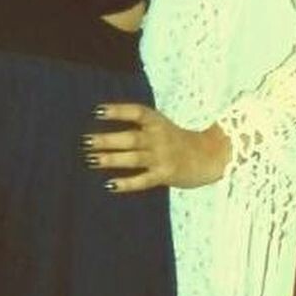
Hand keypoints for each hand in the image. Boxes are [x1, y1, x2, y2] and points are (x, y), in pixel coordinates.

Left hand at [82, 103, 230, 192]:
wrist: (209, 156)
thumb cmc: (176, 140)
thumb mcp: (160, 126)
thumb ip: (138, 126)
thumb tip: (102, 129)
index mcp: (158, 122)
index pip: (137, 112)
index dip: (118, 111)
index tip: (97, 111)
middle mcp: (159, 137)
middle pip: (131, 138)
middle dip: (107, 140)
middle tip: (85, 141)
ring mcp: (163, 157)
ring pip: (134, 158)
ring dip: (111, 159)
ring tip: (91, 160)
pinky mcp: (165, 175)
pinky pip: (143, 180)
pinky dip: (126, 183)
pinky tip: (109, 185)